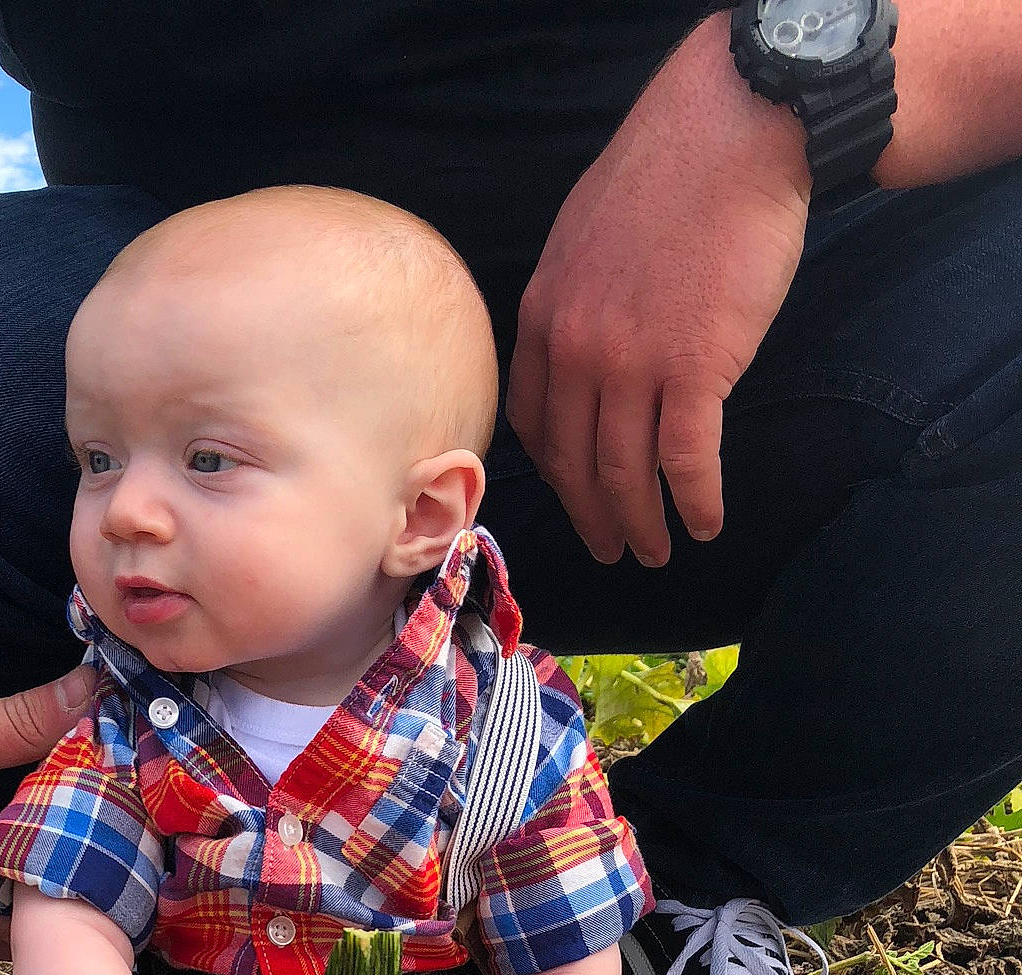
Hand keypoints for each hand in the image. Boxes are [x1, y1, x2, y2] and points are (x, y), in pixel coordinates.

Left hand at [507, 11, 810, 568]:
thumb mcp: (584, 237)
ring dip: (642, 525)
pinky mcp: (696, 368)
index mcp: (544, 318)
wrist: (730, 131)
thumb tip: (582, 348)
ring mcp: (633, 363)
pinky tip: (705, 525)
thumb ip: (574, 301)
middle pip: (575, 463)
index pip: (536, 424)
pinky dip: (695, 502)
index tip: (575, 496)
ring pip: (626, 473)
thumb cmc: (667, 176)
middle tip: (612, 550)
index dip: (556, 474)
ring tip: (654, 551)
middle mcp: (577, 350)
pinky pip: (687, 460)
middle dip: (592, 519)